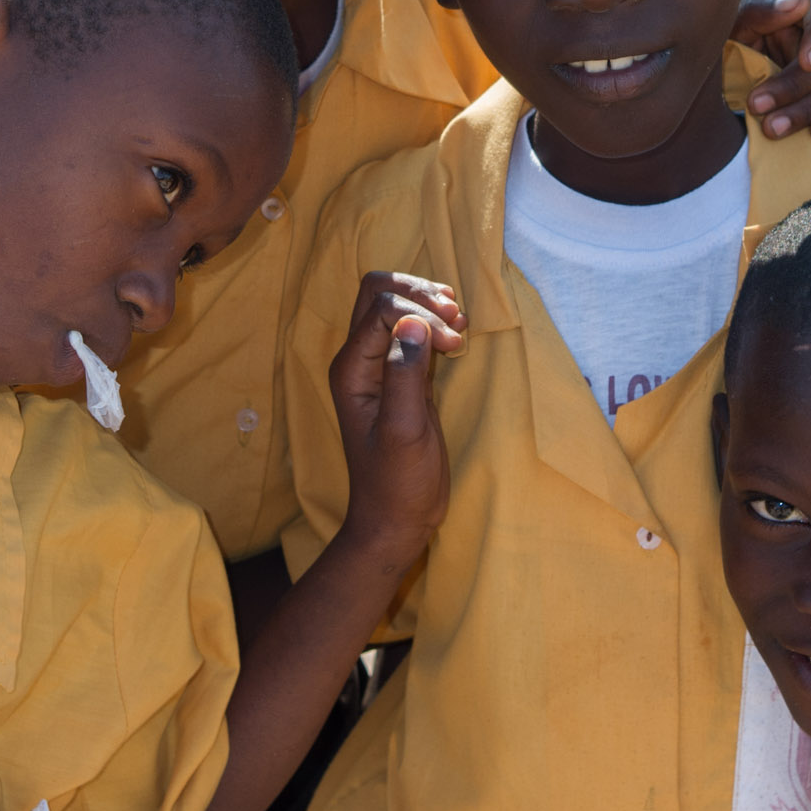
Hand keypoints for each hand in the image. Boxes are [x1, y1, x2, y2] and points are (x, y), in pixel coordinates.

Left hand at [331, 272, 462, 561]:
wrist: (396, 519)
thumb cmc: (397, 483)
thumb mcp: (405, 430)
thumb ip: (406, 374)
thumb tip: (414, 322)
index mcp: (351, 369)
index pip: (380, 308)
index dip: (419, 314)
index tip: (454, 342)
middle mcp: (359, 360)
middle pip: (378, 292)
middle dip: (419, 294)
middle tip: (456, 318)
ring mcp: (378, 365)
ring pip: (394, 305)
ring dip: (428, 303)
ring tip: (459, 322)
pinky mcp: (400, 375)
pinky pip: (410, 329)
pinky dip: (434, 321)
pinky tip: (456, 333)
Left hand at [734, 0, 810, 141]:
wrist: (724, 76)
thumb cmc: (727, 41)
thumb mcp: (734, 23)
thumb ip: (761, 10)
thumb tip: (799, 2)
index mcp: (800, 11)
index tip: (806, 63)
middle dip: (795, 88)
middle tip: (756, 106)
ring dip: (809, 110)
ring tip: (772, 129)